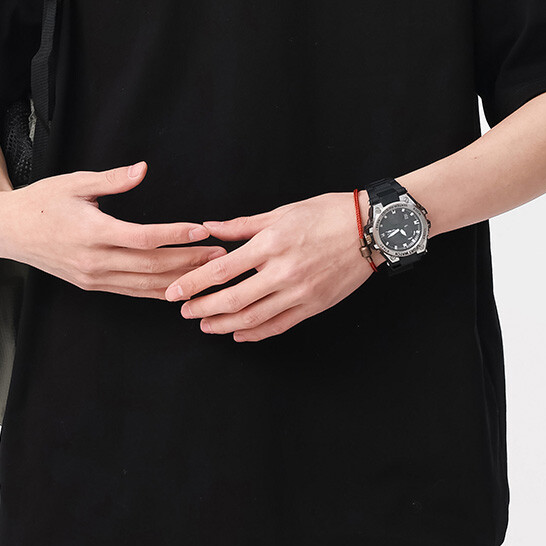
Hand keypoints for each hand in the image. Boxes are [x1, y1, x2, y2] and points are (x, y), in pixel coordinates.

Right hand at [0, 160, 226, 299]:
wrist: (9, 230)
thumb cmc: (42, 201)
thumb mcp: (75, 182)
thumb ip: (112, 179)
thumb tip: (142, 169)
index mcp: (92, 232)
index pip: (144, 238)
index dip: (176, 235)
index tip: (202, 230)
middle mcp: (94, 260)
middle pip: (151, 265)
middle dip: (189, 261)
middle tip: (220, 254)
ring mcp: (93, 277)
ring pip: (144, 285)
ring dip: (179, 280)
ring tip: (209, 273)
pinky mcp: (91, 285)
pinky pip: (131, 292)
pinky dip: (157, 292)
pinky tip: (179, 289)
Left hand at [166, 190, 381, 340]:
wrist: (371, 229)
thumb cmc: (327, 213)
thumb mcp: (283, 212)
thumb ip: (243, 224)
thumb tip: (209, 227)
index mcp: (272, 244)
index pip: (222, 270)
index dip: (193, 284)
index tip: (174, 291)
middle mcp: (283, 271)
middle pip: (232, 300)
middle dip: (202, 308)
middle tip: (184, 312)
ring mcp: (300, 292)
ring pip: (253, 318)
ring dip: (224, 325)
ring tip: (205, 325)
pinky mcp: (314, 306)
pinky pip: (279, 326)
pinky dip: (255, 333)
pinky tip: (239, 333)